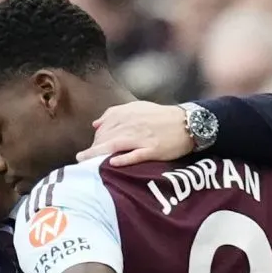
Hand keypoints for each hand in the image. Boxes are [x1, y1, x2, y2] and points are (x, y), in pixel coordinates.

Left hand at [76, 102, 191, 167]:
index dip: (94, 139)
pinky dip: (123, 159)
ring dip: (98, 154)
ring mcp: (142, 137)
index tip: (88, 150)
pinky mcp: (152, 149)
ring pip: (115, 145)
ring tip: (84, 162)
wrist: (188, 123)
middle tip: (83, 161)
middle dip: (92, 149)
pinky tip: (112, 163)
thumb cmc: (162, 117)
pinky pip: (135, 155)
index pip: (104, 126)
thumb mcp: (138, 108)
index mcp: (128, 113)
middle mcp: (132, 124)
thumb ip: (115, 114)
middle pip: (106, 137)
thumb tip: (95, 124)